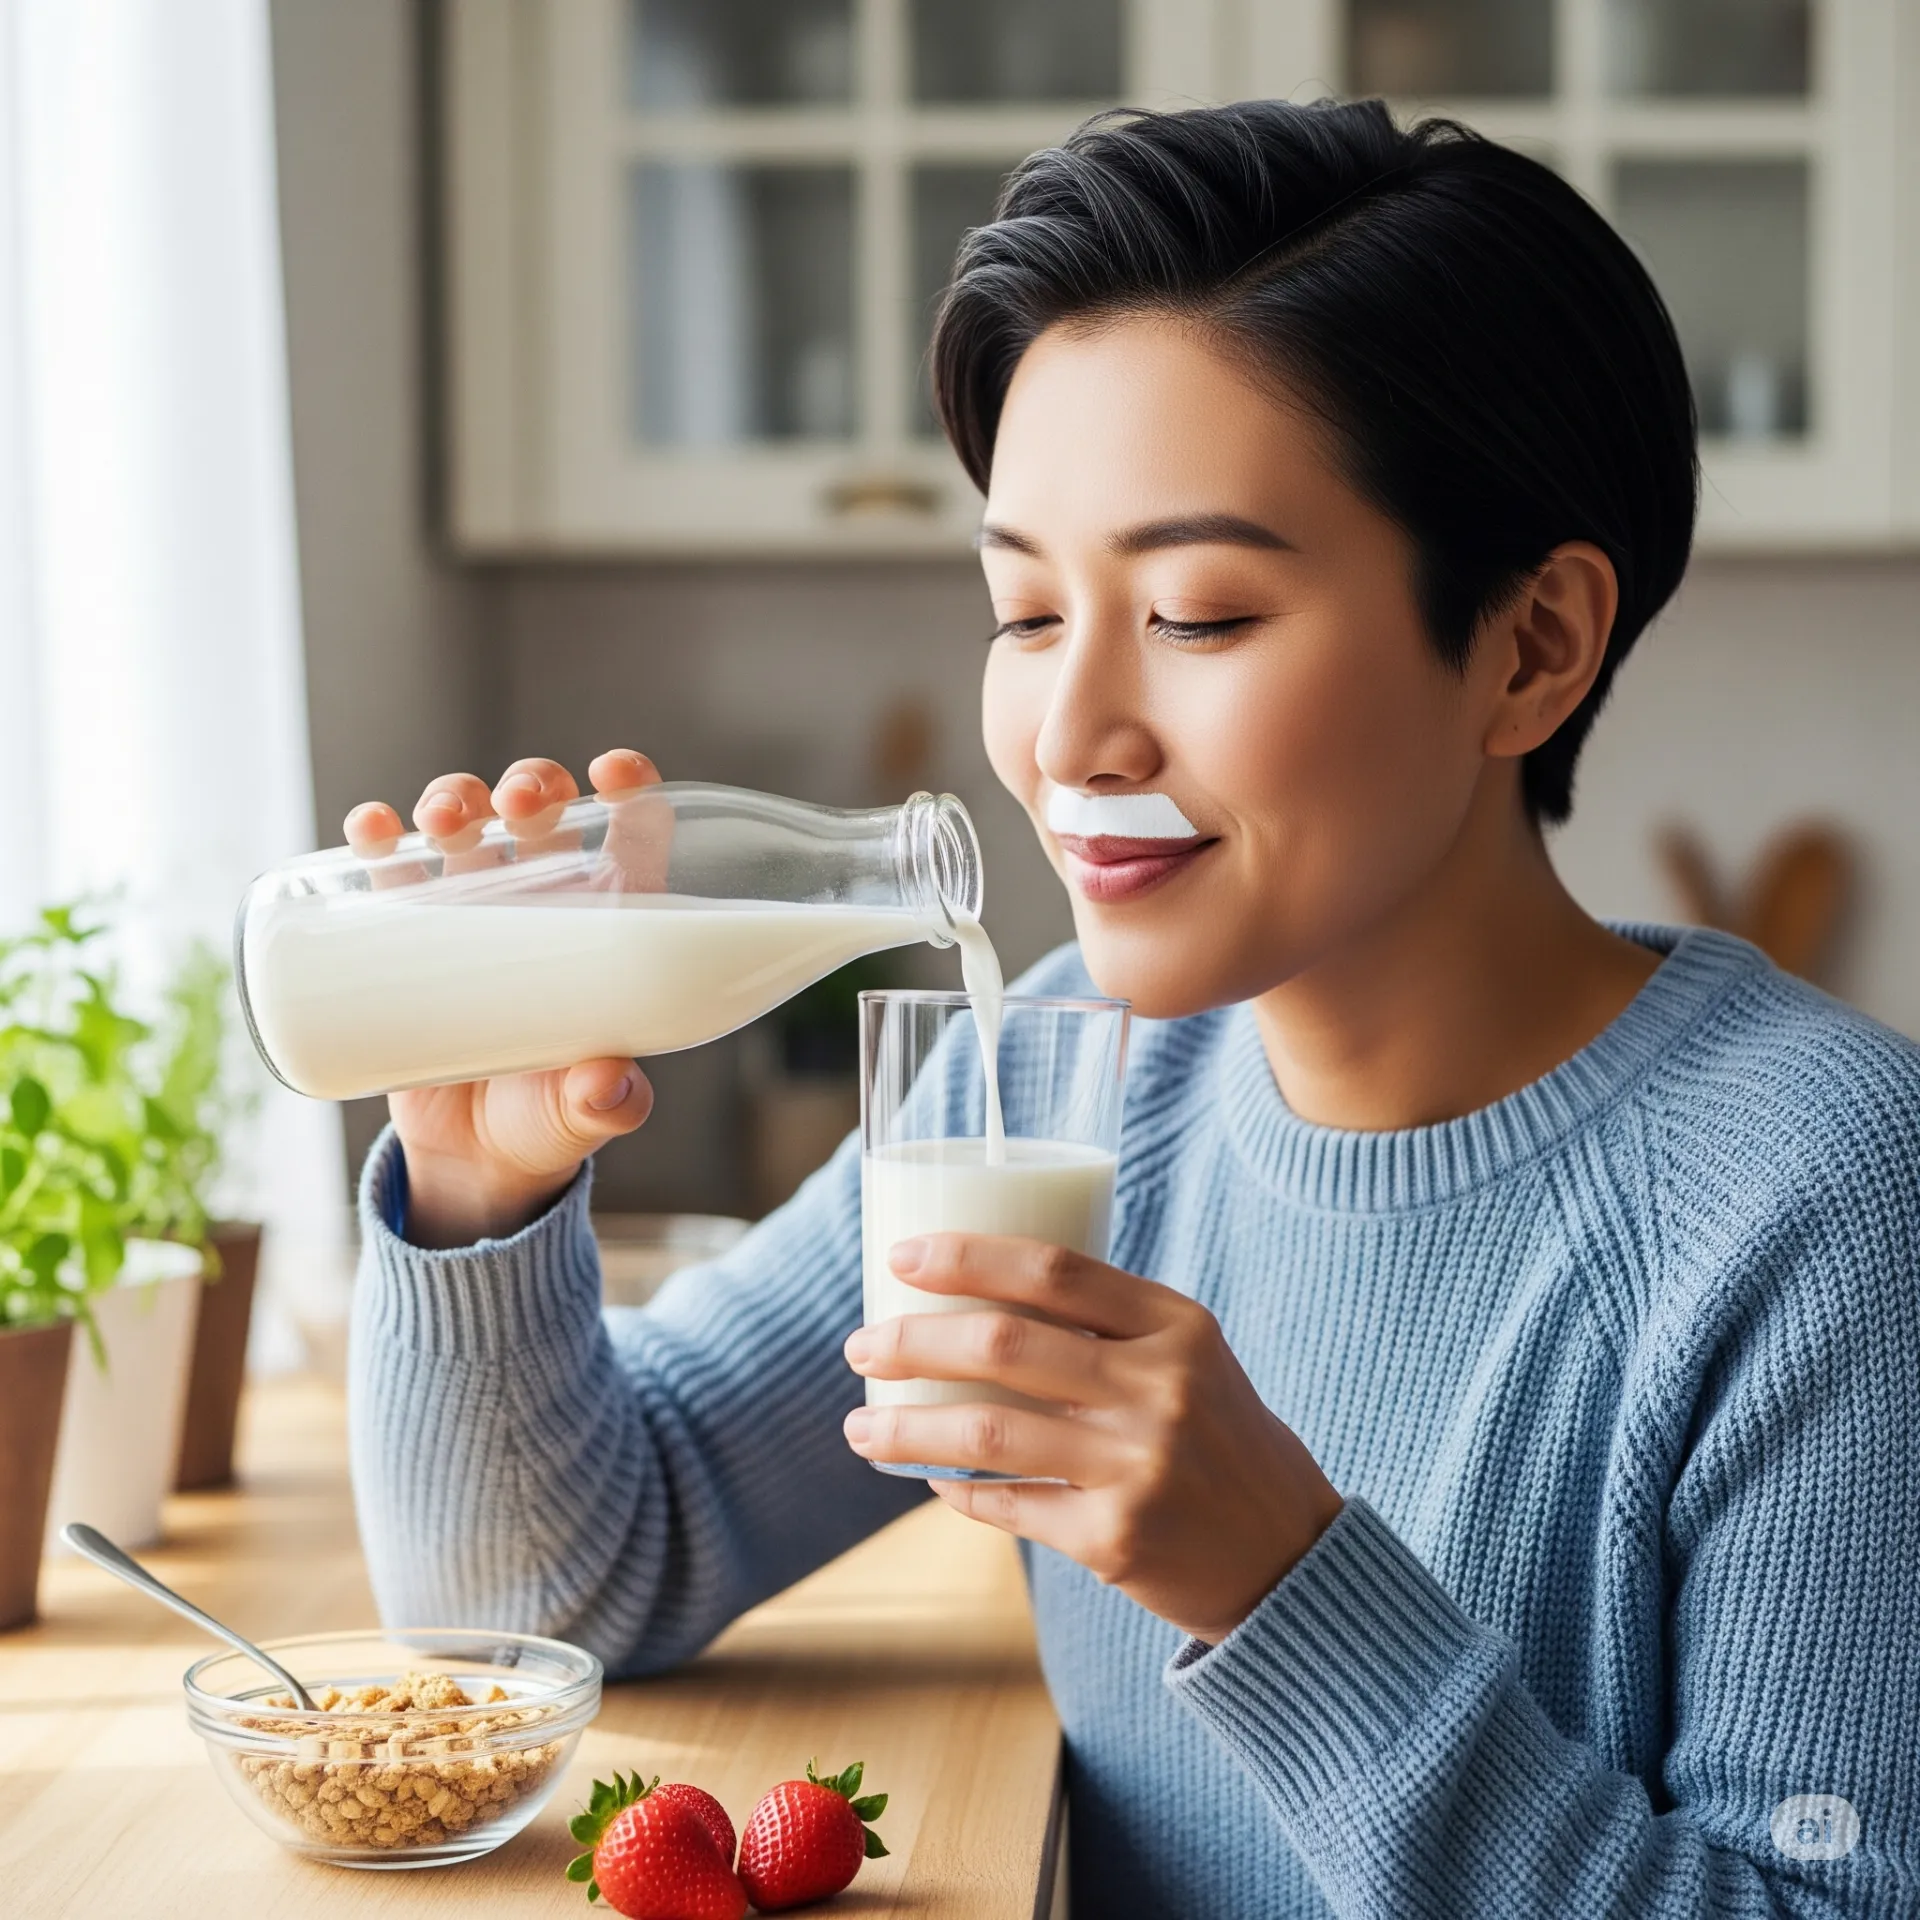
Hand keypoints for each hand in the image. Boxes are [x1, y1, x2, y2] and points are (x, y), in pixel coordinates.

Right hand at [342, 749, 661, 1248]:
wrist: (470, 1158)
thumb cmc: (546, 1122)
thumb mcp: (580, 1114)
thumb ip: (604, 1104)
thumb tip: (608, 1088)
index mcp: (609, 924)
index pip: (634, 834)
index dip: (633, 790)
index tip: (615, 775)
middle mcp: (545, 902)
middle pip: (543, 810)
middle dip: (530, 785)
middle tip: (516, 806)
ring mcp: (474, 911)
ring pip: (466, 822)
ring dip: (453, 798)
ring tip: (442, 822)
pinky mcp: (406, 933)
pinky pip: (390, 867)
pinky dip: (378, 836)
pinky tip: (372, 828)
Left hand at [841, 1236, 1343, 1644]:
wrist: (1291, 1559)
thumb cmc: (1220, 1439)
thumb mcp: (1191, 1358)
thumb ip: (1109, 1325)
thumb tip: (976, 1297)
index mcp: (1176, 1326)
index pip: (1053, 1270)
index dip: (966, 1256)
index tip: (900, 1258)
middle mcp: (1160, 1388)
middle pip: (1004, 1345)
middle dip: (912, 1340)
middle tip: (860, 1346)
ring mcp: (1137, 1466)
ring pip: (986, 1431)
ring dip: (906, 1427)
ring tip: (858, 1427)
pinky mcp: (1116, 1539)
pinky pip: (1007, 1505)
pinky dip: (955, 1490)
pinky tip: (928, 1480)